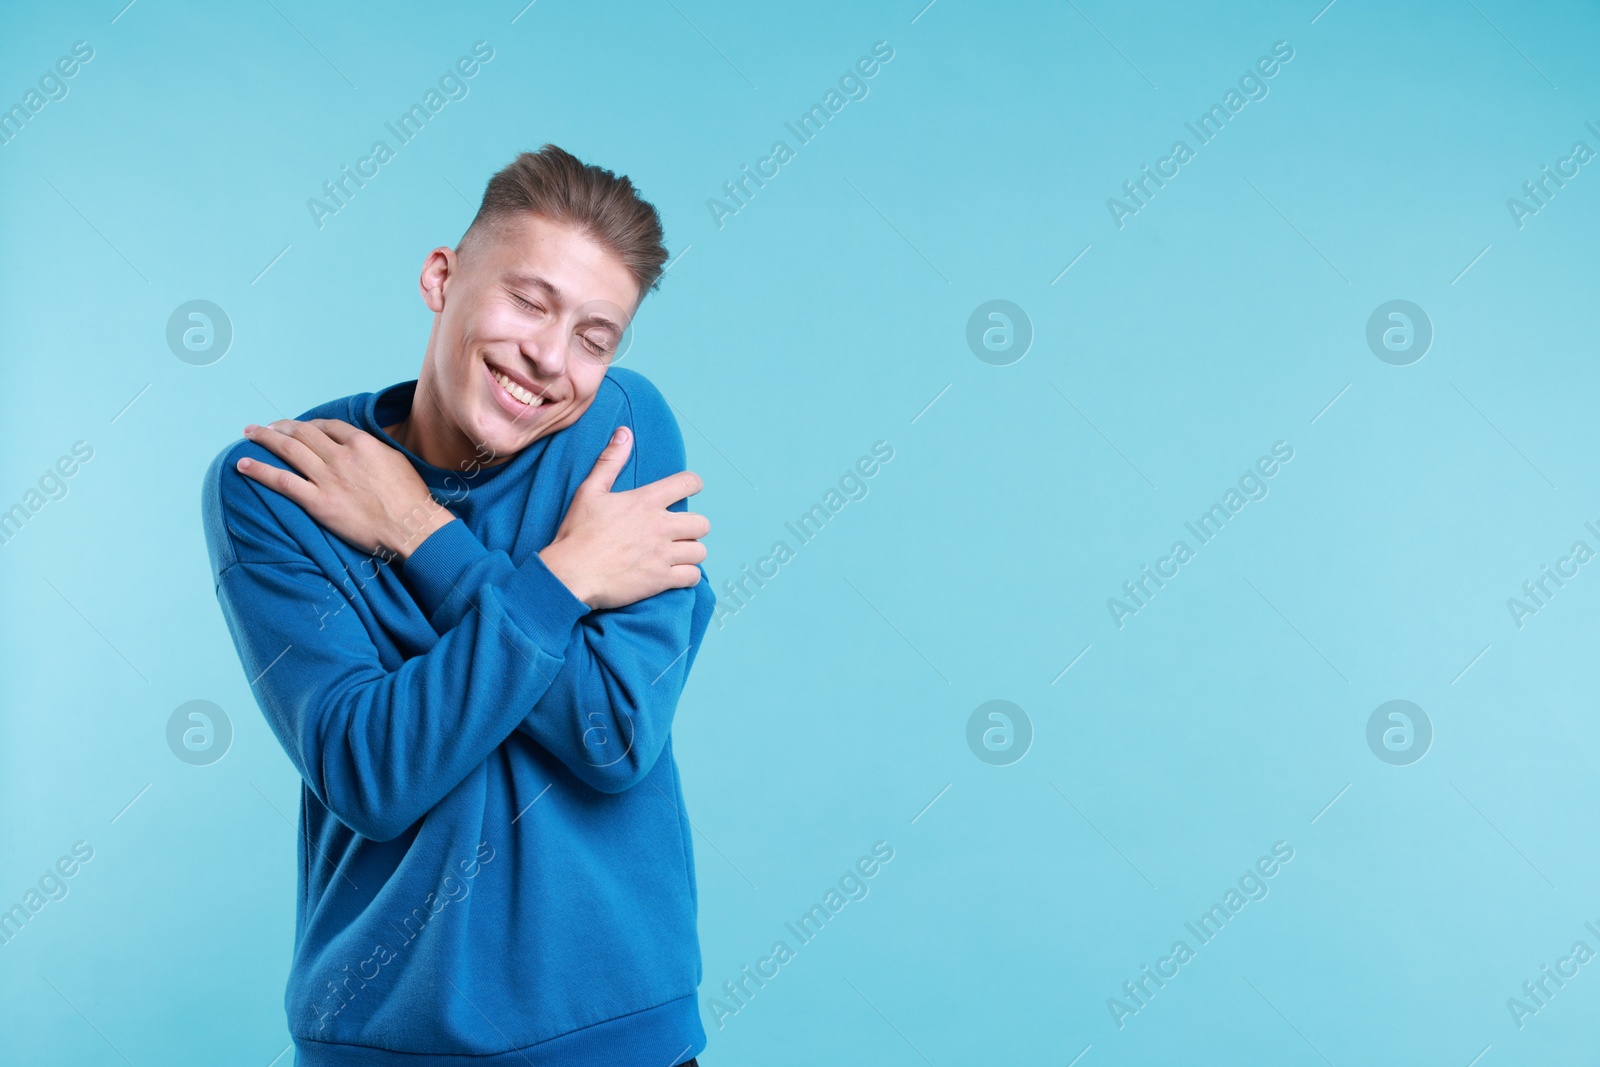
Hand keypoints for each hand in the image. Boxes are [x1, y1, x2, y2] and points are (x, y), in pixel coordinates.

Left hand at [236, 419, 452, 559]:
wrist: (412, 527)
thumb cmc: (411, 499)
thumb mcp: (398, 462)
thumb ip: (376, 451)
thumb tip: (365, 448)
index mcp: (362, 444)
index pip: (328, 426)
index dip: (310, 424)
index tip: (300, 427)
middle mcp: (341, 456)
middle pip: (302, 433)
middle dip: (281, 426)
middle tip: (266, 426)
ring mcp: (327, 478)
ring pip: (288, 450)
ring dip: (264, 439)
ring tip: (249, 434)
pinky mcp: (318, 502)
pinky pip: (282, 481)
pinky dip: (260, 471)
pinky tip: (243, 465)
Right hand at [539, 426, 708, 609]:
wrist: (570, 574)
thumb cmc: (577, 533)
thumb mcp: (589, 491)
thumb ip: (610, 461)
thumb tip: (624, 433)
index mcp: (645, 501)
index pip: (688, 483)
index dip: (693, 484)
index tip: (690, 489)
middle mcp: (660, 526)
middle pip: (702, 523)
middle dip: (694, 527)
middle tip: (679, 531)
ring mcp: (663, 554)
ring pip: (700, 551)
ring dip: (691, 552)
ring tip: (677, 553)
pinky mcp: (661, 580)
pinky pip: (693, 577)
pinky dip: (688, 576)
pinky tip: (676, 574)